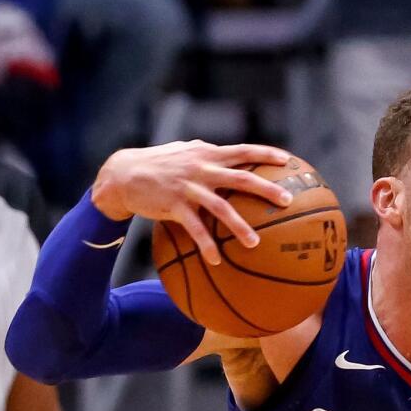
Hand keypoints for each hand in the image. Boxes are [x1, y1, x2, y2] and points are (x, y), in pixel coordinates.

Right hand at [90, 140, 292, 264]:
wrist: (122, 174)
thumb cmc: (159, 163)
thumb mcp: (185, 151)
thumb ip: (208, 153)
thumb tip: (233, 153)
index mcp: (207, 154)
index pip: (242, 150)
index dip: (265, 154)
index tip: (288, 160)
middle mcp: (201, 169)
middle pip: (241, 178)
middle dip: (266, 189)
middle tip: (288, 200)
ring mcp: (188, 187)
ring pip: (220, 208)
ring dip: (240, 226)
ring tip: (255, 243)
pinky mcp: (174, 205)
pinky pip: (194, 228)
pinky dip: (206, 244)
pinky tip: (215, 260)